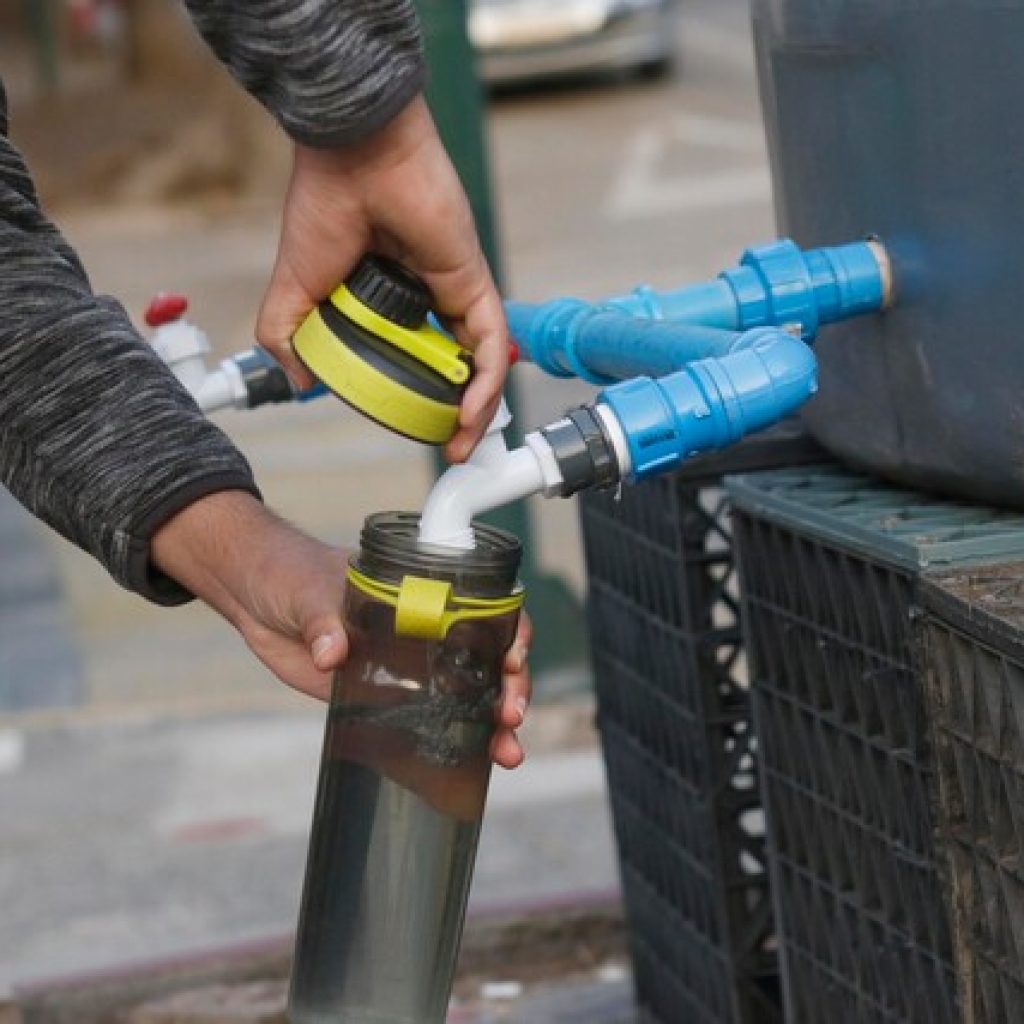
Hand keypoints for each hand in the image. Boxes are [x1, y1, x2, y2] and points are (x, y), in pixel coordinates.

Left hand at [150, 490, 529, 768]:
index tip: (512, 659)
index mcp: (423, 591)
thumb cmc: (291, 570)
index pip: (486, 608)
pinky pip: (422, 722)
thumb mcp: (311, 587)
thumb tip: (332, 653)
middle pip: (486, 659)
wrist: (253, 593)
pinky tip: (469, 768)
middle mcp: (424, 629)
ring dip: (489, 726)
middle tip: (510, 716)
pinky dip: (447, 744)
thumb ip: (324, 618)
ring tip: (506, 755)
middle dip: (509, 688)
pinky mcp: (377, 697)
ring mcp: (405, 665)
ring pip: (464, 696)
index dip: (510, 632)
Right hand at [256, 95, 508, 462]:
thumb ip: (289, 338)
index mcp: (388, 301)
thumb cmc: (323, 210)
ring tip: (461, 445)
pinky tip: (471, 414)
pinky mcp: (473, 283)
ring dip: (476, 408)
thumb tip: (300, 382)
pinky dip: (485, 382)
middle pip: (451, 366)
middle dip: (454, 412)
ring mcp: (453, 292)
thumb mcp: (293, 293)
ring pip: (477, 362)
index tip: (407, 428)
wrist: (350, 160)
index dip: (414, 397)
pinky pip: (488, 344)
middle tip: (448, 448)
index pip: (411, 359)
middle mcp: (426, 300)